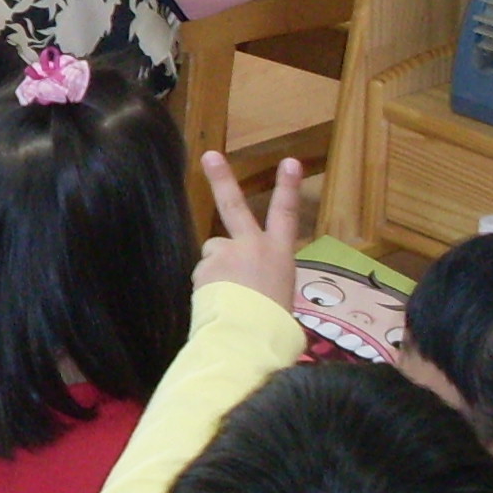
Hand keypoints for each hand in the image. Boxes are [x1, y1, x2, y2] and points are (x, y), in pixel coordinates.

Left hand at [190, 152, 303, 313]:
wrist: (248, 337)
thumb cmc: (274, 327)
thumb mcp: (282, 297)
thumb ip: (265, 279)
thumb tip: (249, 285)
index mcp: (280, 255)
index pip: (287, 215)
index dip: (288, 187)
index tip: (290, 161)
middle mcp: (251, 246)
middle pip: (234, 205)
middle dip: (222, 178)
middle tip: (210, 155)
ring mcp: (225, 254)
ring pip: (214, 255)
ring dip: (217, 270)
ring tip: (228, 298)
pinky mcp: (204, 267)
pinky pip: (203, 276)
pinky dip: (207, 288)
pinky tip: (217, 305)